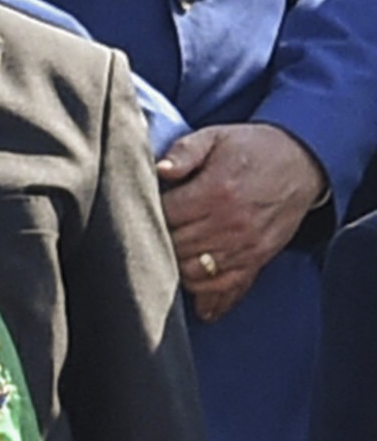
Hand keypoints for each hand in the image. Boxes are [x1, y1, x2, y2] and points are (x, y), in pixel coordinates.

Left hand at [157, 123, 326, 321]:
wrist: (301, 161)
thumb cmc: (250, 148)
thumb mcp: (214, 137)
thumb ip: (183, 152)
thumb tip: (159, 169)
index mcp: (216, 192)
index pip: (165, 216)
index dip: (148, 213)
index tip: (140, 209)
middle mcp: (231, 224)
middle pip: (176, 247)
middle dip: (157, 242)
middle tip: (147, 235)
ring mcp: (246, 246)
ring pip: (195, 273)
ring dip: (176, 268)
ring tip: (165, 257)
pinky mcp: (258, 259)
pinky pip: (227, 288)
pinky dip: (208, 297)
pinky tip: (195, 303)